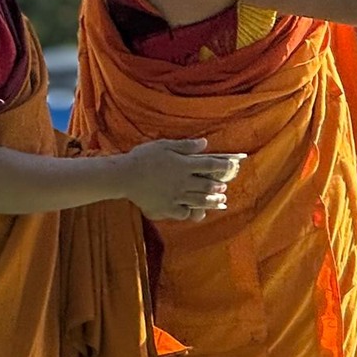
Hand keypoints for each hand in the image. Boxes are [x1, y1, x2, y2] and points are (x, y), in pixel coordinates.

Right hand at [121, 138, 239, 221]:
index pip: (210, 165)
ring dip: (211, 200)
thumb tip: (204, 143)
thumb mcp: (165, 145)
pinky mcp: (167, 208)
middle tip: (224, 187)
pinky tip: (194, 211)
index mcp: (184, 165)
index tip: (232, 166)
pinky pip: (183, 213)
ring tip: (219, 201)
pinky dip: (191, 212)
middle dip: (218, 186)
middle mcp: (183, 182)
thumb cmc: (143, 157)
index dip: (223, 166)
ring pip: (199, 200)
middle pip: (207, 185)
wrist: (124, 176)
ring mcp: (176, 196)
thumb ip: (186, 146)